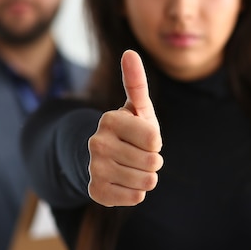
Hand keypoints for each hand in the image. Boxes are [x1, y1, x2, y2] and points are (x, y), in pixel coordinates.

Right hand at [87, 50, 163, 206]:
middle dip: (153, 160)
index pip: (155, 138)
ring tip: (133, 166)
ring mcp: (94, 169)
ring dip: (147, 176)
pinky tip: (125, 180)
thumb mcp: (138, 107)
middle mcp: (97, 143)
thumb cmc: (130, 130)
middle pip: (152, 162)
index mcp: (110, 119)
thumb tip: (130, 52)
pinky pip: (136, 197)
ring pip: (146, 181)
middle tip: (139, 154)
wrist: (103, 158)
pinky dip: (137, 191)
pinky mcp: (96, 192)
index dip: (156, 140)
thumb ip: (136, 82)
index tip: (143, 136)